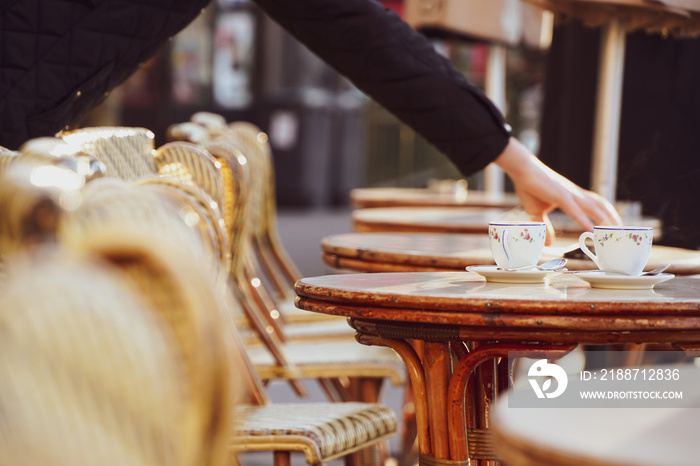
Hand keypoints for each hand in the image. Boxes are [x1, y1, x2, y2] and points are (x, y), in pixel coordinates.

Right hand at [495, 138, 621, 244]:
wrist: (522, 169)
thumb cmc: (530, 187)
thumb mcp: (537, 213)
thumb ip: (545, 227)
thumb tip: (548, 242)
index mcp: (573, 196)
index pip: (596, 205)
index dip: (608, 215)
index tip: (615, 227)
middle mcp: (576, 194)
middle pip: (602, 206)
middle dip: (614, 220)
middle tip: (622, 234)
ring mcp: (570, 194)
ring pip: (595, 208)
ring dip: (606, 221)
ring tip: (614, 234)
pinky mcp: (560, 196)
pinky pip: (576, 211)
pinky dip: (585, 221)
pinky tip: (592, 230)